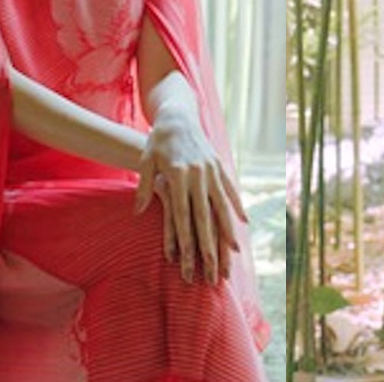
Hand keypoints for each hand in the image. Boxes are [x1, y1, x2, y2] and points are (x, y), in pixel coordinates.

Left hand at [134, 105, 245, 284]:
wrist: (177, 115)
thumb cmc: (157, 141)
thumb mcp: (146, 161)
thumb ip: (144, 187)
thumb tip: (138, 212)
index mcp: (178, 175)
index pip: (183, 215)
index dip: (187, 240)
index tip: (190, 261)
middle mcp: (198, 174)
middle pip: (205, 217)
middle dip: (210, 246)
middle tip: (213, 268)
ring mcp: (212, 170)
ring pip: (222, 205)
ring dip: (229, 230)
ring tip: (235, 253)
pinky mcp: (220, 165)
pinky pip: (230, 189)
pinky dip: (238, 206)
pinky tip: (244, 223)